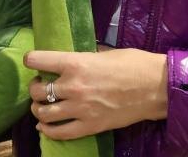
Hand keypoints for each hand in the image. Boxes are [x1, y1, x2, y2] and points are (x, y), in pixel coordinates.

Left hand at [25, 47, 167, 139]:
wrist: (156, 87)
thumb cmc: (133, 64)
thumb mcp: (104, 53)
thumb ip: (84, 58)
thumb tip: (72, 61)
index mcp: (76, 63)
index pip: (38, 60)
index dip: (31, 60)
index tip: (32, 61)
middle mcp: (73, 86)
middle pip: (38, 91)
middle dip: (35, 88)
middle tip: (41, 85)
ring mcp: (81, 109)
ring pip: (44, 113)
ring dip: (38, 109)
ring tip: (42, 106)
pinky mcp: (90, 126)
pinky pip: (60, 133)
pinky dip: (48, 130)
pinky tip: (45, 126)